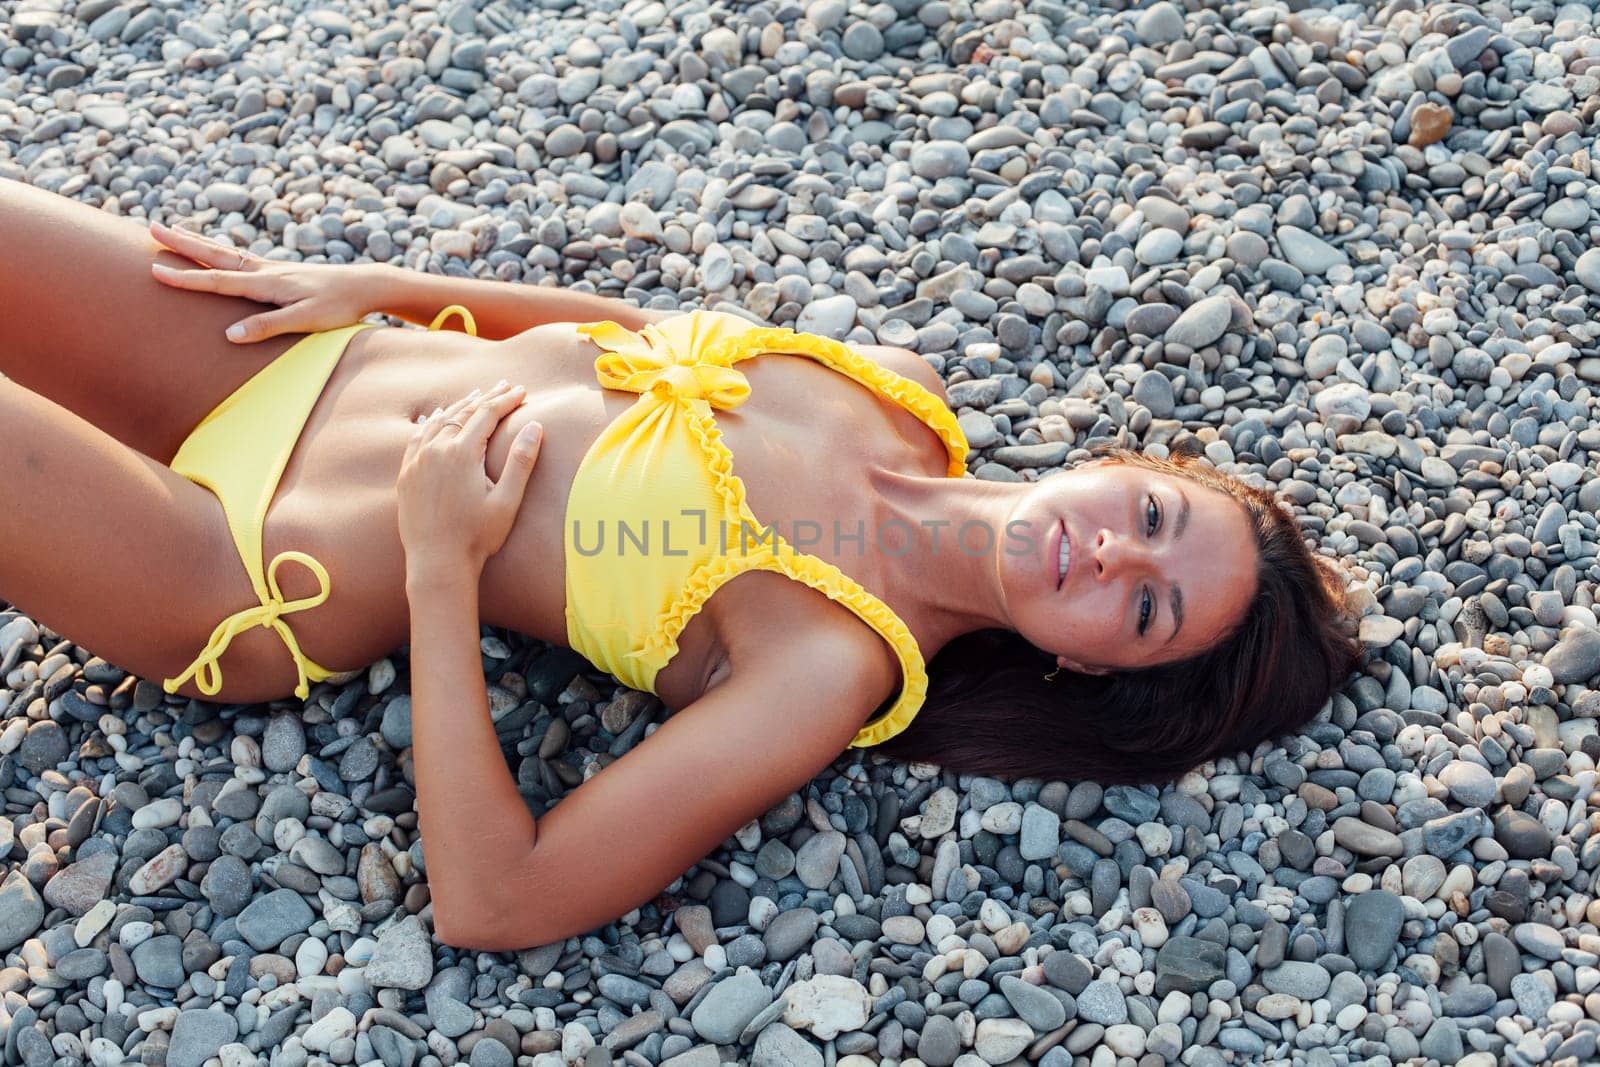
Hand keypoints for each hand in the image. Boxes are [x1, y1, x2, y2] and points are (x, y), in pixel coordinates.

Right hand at [148, 218, 383, 342]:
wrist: (365, 286)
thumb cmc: (339, 306)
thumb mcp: (306, 321)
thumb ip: (269, 327)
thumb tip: (230, 335)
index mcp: (267, 283)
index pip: (218, 281)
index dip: (186, 280)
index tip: (155, 272)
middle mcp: (265, 270)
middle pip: (216, 255)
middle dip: (182, 244)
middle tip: (149, 228)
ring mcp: (272, 268)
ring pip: (226, 253)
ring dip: (197, 242)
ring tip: (171, 231)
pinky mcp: (280, 271)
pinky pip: (241, 258)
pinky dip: (220, 251)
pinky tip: (216, 251)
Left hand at [398, 380, 543, 574]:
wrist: (437, 562)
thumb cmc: (477, 536)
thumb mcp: (507, 501)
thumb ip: (521, 461)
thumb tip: (534, 426)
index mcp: (463, 453)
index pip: (487, 415)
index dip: (506, 400)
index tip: (521, 391)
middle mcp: (436, 450)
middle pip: (463, 413)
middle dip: (486, 398)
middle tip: (502, 387)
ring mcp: (417, 461)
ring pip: (439, 422)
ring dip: (459, 407)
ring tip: (474, 397)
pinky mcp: (406, 475)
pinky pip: (417, 438)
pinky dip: (429, 423)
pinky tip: (435, 417)